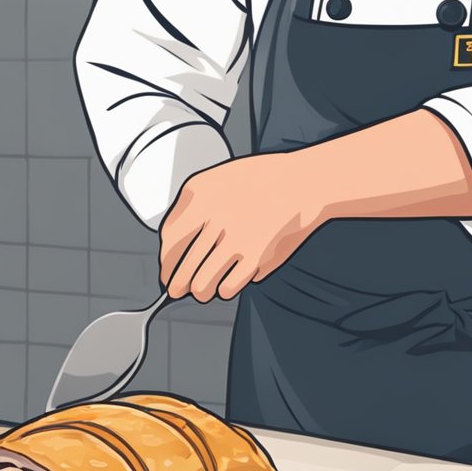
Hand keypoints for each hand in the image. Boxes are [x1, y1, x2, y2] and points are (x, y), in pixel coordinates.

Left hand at [159, 152, 326, 301]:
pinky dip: (225, 290)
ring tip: (203, 290)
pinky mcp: (257, 257)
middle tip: (177, 289)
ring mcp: (236, 238)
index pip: (169, 239)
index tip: (167, 269)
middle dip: (177, 284)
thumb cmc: (264, 181)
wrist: (305, 182)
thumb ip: (193, 208)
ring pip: (201, 284)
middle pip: (182, 267)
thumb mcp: (218, 179)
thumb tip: (173, 246)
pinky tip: (228, 284)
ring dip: (200, 291)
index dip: (166, 261)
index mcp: (200, 194)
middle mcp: (214, 216)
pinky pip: (227, 288)